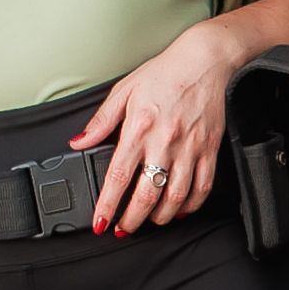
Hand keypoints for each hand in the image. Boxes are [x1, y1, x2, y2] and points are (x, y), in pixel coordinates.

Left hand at [70, 17, 241, 234]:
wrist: (204, 60)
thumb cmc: (165, 72)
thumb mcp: (124, 91)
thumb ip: (101, 121)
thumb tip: (79, 142)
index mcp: (139, 128)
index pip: (119, 176)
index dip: (108, 205)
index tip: (101, 222)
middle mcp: (165, 141)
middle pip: (147, 195)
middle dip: (132, 219)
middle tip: (123, 229)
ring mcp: (190, 148)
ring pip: (176, 197)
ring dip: (160, 217)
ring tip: (149, 221)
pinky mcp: (209, 149)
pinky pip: (202, 187)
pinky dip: (191, 205)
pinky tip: (180, 210)